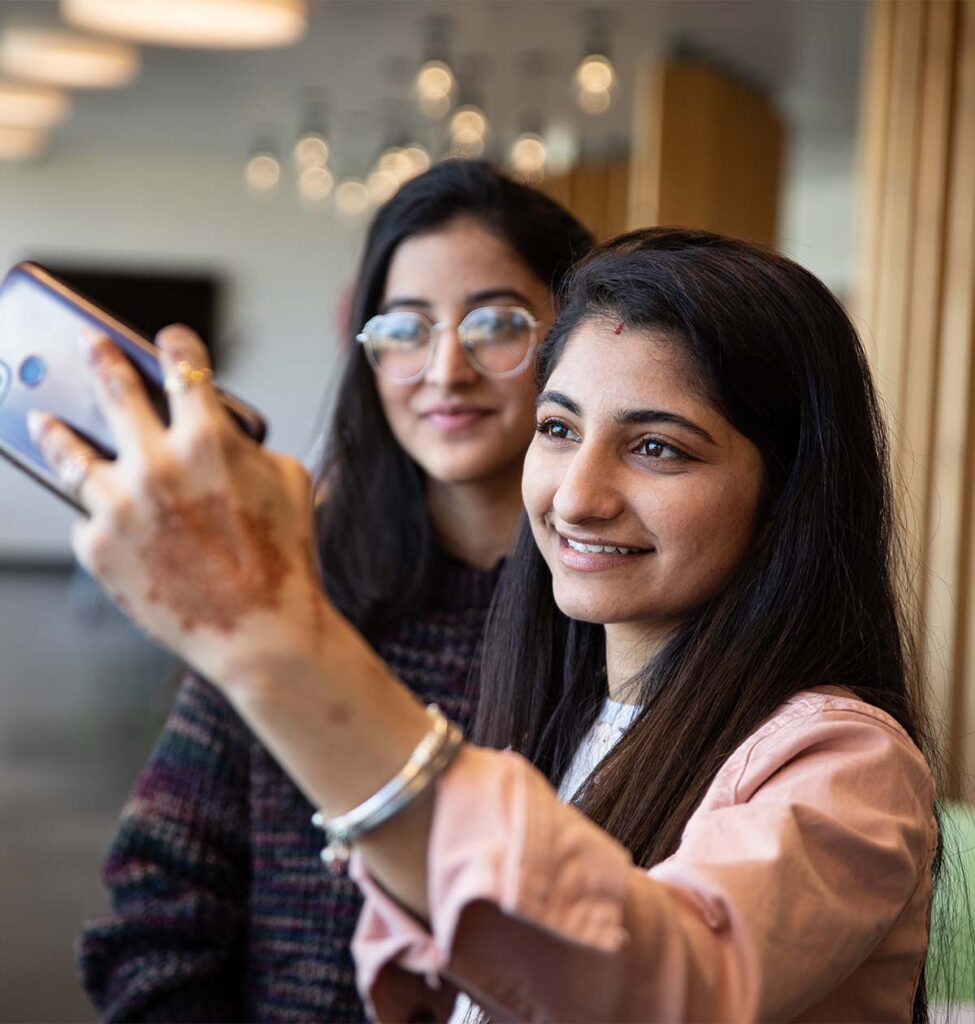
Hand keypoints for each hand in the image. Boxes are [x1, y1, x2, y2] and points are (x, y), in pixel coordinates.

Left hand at [28, 325, 328, 687]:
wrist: (260, 631)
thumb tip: (217, 434)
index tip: (167, 339)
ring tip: (43, 418)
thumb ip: (248, 446)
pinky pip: (90, 518)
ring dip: (56, 430)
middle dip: (99, 355)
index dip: (175, 344)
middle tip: (87, 342)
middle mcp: (156, 464)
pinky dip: (103, 517)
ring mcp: (119, 505)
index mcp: (210, 440)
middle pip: (112, 390)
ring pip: (71, 453)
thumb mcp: (288, 481)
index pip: (184, 366)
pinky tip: (111, 521)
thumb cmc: (284, 557)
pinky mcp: (96, 546)